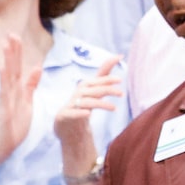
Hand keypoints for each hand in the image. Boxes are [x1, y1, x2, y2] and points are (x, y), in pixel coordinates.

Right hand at [0, 34, 42, 163]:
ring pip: (7, 76)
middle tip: (11, 33)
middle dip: (12, 50)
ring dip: (7, 60)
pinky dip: (4, 80)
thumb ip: (31, 85)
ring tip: (5, 44)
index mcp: (16, 90)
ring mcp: (5, 100)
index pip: (17, 67)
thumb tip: (36, 68)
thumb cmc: (15, 125)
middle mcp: (9, 92)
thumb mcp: (27, 102)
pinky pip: (4, 93)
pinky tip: (3, 68)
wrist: (3, 145)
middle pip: (11, 67)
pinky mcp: (3, 109)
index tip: (16, 36)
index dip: (17, 52)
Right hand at [53, 56, 123, 174]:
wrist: (68, 129)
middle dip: (106, 89)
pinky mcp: (63, 117)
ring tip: (113, 108)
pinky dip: (79, 113)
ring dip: (99, 104)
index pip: (96, 81)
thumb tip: (118, 55)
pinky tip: (88, 114)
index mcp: (84, 88)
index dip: (106, 79)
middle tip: (121, 93)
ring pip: (85, 102)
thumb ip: (104, 74)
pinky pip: (71, 114)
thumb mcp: (95, 90)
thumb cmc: (82, 105)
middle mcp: (77, 95)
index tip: (119, 80)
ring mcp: (69, 106)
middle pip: (91, 90)